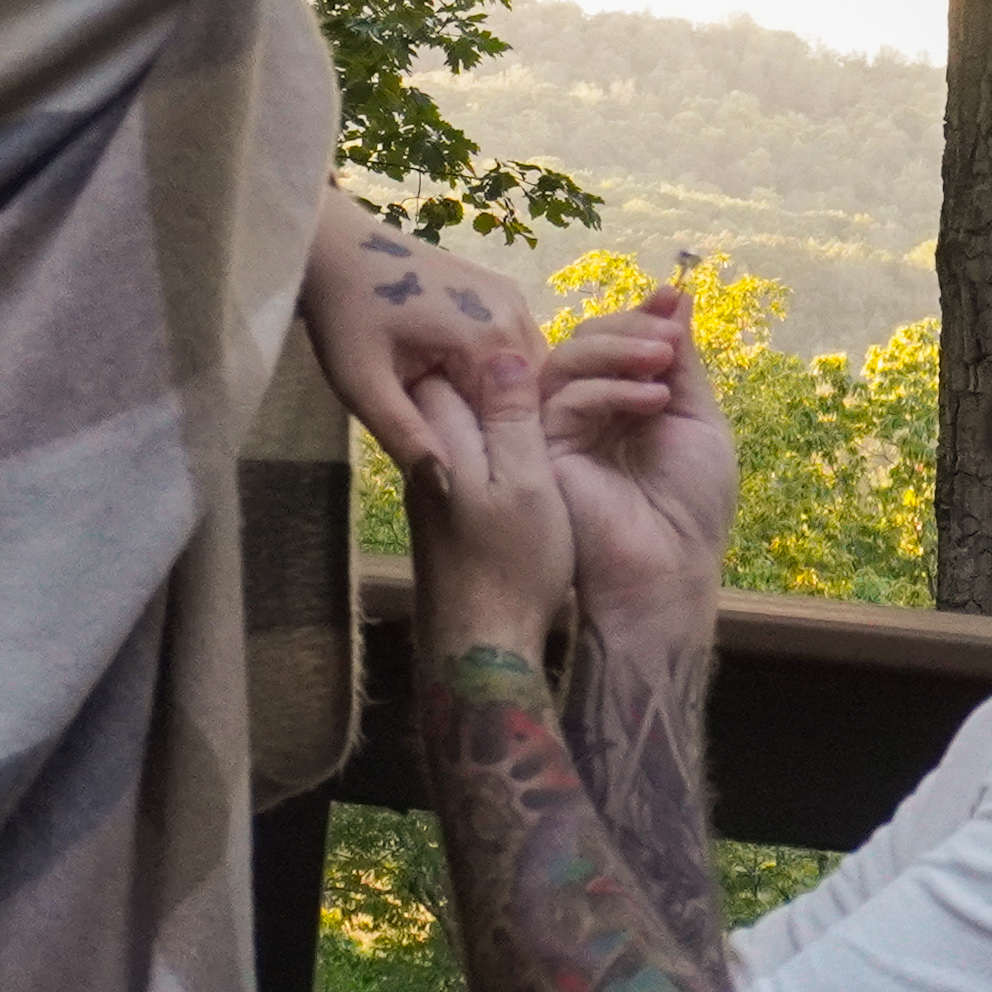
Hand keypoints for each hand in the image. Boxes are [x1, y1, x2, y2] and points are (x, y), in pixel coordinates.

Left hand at [307, 195, 540, 455]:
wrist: (336, 249)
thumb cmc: (344, 316)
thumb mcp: (363, 386)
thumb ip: (406, 437)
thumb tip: (446, 490)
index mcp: (489, 338)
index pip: (522, 417)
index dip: (497, 450)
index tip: (466, 468)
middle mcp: (514, 313)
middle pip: (532, 394)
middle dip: (504, 425)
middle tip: (461, 447)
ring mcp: (511, 296)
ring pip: (527, 372)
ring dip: (503, 401)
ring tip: (460, 422)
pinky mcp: (501, 290)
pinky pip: (516, 347)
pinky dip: (499, 375)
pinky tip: (461, 390)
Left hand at [390, 372, 578, 664]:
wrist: (477, 643)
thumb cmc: (509, 564)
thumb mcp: (523, 484)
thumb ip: (510, 418)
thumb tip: (506, 355)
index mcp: (448, 433)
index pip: (460, 362)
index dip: (504, 350)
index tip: (558, 348)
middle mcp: (430, 447)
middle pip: (455, 380)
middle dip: (498, 367)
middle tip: (561, 363)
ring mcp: (432, 476)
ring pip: (461, 412)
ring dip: (499, 401)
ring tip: (554, 396)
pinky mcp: (442, 501)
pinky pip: (467, 443)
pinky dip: (495, 433)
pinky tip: (528, 442)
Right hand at [537, 276, 736, 630]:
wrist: (670, 569)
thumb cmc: (692, 506)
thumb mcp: (698, 420)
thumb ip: (680, 362)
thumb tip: (675, 298)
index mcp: (623, 403)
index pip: (618, 342)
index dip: (641, 314)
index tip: (673, 295)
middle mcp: (588, 412)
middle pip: (586, 340)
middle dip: (629, 327)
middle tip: (669, 338)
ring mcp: (561, 430)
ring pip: (568, 360)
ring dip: (619, 348)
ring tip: (663, 360)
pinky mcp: (544, 451)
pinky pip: (564, 398)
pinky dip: (610, 388)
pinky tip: (651, 401)